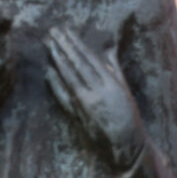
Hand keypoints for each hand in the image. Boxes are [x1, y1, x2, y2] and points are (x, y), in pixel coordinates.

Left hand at [44, 27, 145, 168]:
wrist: (125, 146)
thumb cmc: (128, 117)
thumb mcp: (125, 90)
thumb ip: (115, 69)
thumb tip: (108, 50)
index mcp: (112, 83)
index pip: (90, 58)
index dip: (76, 43)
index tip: (67, 31)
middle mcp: (98, 91)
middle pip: (77, 64)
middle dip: (64, 46)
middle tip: (52, 31)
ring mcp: (86, 103)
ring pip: (68, 76)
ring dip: (57, 59)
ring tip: (48, 45)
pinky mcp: (78, 115)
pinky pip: (63, 95)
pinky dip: (55, 82)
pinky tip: (48, 70)